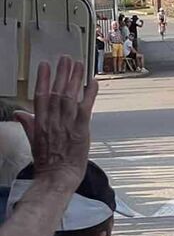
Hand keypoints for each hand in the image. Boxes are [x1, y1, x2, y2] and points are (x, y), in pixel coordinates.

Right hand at [14, 58, 97, 195]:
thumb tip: (18, 113)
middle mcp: (52, 120)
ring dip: (75, 78)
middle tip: (65, 58)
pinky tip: (93, 82)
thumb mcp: (33, 141)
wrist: (57, 177)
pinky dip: (89, 94)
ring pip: (69, 95)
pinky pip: (86, 107)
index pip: (40, 95)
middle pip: (56, 91)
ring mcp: (67, 123)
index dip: (42, 79)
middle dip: (61, 73)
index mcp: (40, 122)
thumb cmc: (47, 162)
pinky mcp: (81, 129)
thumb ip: (28, 125)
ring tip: (77, 64)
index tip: (45, 65)